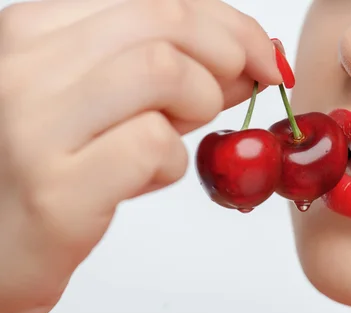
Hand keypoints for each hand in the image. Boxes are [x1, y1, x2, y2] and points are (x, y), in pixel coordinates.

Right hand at [0, 0, 281, 312]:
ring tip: (180, 135)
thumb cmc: (48, 178)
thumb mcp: (106, 108)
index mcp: (31, 33)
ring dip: (200, 104)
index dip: (224, 23)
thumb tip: (248, 60)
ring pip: (162, 71)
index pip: (153, 0)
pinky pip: (152, 146)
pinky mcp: (56, 190)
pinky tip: (147, 177)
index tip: (260, 54)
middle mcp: (23, 66)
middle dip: (229, 54)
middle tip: (247, 88)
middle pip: (164, 23)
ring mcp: (33, 125)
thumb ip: (171, 77)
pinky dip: (172, 162)